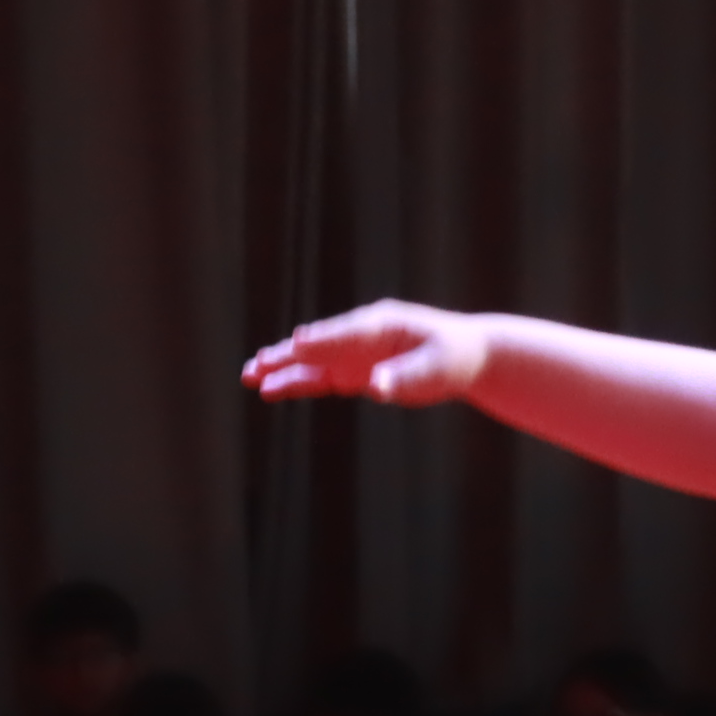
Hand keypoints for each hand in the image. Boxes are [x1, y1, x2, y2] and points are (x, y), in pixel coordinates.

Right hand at [246, 300, 498, 408]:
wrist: (466, 357)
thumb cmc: (455, 358)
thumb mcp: (437, 369)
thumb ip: (405, 378)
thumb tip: (376, 388)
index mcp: (383, 324)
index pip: (346, 334)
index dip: (322, 340)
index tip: (297, 343)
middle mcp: (361, 335)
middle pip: (319, 345)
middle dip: (289, 354)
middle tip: (259, 363)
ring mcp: (355, 352)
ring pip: (312, 361)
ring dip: (283, 368)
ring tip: (250, 375)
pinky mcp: (354, 370)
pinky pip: (320, 377)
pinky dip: (297, 382)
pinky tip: (270, 390)